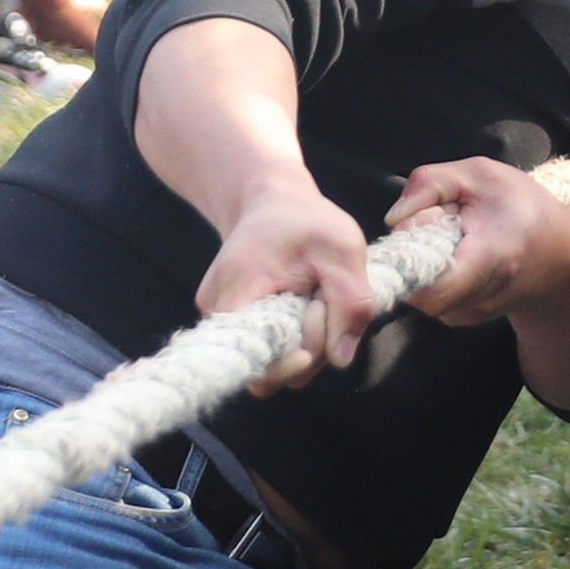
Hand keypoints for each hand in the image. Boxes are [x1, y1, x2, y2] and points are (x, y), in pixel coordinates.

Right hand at [193, 180, 389, 384]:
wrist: (270, 201)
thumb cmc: (307, 221)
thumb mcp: (343, 250)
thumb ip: (351, 304)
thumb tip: (342, 359)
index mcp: (238, 291)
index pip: (256, 361)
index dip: (292, 362)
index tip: (318, 326)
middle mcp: (219, 312)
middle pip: (270, 367)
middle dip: (309, 345)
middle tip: (323, 298)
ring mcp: (223, 321)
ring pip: (274, 359)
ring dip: (306, 339)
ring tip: (313, 295)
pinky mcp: (234, 324)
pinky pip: (273, 347)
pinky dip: (296, 333)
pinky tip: (301, 301)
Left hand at [387, 156, 569, 327]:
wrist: (563, 256)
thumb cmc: (525, 208)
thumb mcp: (481, 175)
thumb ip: (431, 183)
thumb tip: (393, 219)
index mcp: (489, 260)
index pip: (430, 290)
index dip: (410, 263)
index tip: (419, 231)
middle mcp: (480, 298)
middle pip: (418, 287)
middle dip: (416, 256)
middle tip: (440, 228)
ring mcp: (471, 314)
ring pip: (421, 294)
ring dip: (426, 266)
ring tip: (454, 241)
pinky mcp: (464, 318)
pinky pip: (431, 298)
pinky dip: (435, 277)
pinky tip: (458, 258)